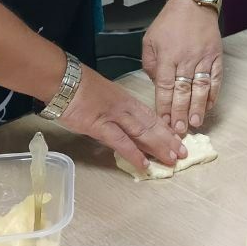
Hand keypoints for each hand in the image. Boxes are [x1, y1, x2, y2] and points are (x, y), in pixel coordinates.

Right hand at [57, 68, 186, 173]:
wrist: (63, 80)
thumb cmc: (79, 87)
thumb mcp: (104, 96)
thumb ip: (115, 109)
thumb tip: (122, 125)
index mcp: (126, 99)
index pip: (151, 115)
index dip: (165, 128)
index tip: (178, 138)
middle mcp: (125, 107)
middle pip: (151, 125)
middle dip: (168, 140)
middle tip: (183, 153)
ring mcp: (114, 116)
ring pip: (142, 133)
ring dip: (158, 147)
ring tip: (172, 160)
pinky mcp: (100, 126)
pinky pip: (120, 142)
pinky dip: (133, 153)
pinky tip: (144, 164)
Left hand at [141, 0, 223, 135]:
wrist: (194, 4)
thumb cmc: (169, 23)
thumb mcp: (150, 40)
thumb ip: (151, 64)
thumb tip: (158, 85)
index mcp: (167, 56)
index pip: (165, 87)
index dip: (164, 107)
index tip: (163, 123)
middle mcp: (186, 59)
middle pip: (183, 91)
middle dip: (181, 113)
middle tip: (180, 131)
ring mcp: (203, 58)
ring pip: (200, 88)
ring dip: (198, 107)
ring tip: (196, 124)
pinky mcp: (216, 57)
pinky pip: (216, 79)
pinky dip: (213, 94)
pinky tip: (209, 106)